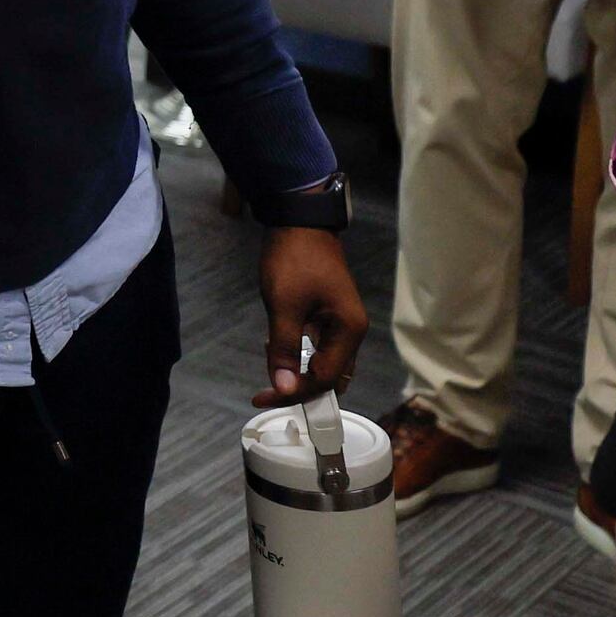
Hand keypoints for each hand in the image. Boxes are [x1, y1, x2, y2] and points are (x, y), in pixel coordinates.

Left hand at [254, 226, 366, 403]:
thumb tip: (284, 388)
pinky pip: (317, 347)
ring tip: (269, 362)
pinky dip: (297, 353)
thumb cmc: (294, 259)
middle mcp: (351, 331)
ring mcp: (341, 324)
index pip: (327, 379)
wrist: (298, 221)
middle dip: (298, 387)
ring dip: (297, 370)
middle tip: (264, 389)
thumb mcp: (284, 305)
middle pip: (329, 376)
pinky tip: (275, 346)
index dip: (297, 392)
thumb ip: (284, 348)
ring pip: (322, 363)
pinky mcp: (328, 316)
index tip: (264, 395)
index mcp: (349, 330)